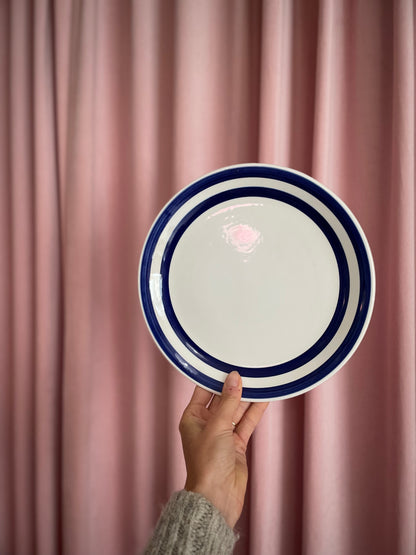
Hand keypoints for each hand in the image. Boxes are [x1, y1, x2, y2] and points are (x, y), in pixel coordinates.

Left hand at [179, 371, 268, 527]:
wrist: (217, 497)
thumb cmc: (206, 465)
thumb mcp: (217, 426)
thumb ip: (228, 401)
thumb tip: (233, 379)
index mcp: (192, 418)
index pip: (203, 391)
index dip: (215, 378)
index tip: (227, 364)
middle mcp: (206, 424)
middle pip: (222, 399)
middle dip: (234, 386)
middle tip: (247, 369)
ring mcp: (223, 434)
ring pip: (237, 409)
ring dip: (247, 397)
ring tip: (259, 380)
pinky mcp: (237, 444)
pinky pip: (247, 422)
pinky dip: (255, 411)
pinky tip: (264, 398)